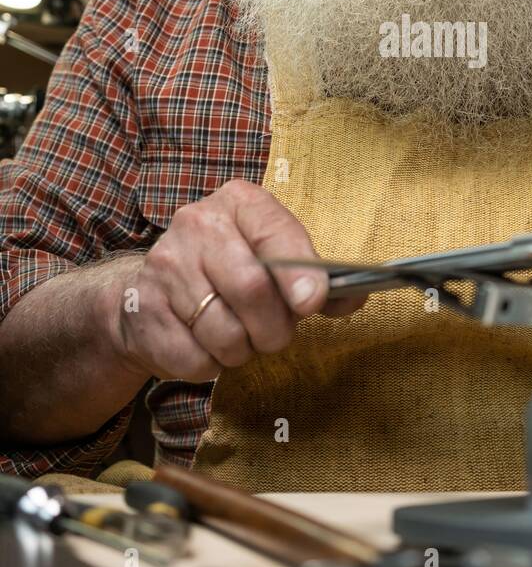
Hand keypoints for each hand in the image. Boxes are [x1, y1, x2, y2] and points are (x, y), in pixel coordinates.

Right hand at [109, 180, 361, 381]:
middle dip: (275, 328)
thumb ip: (314, 277)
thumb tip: (352, 298)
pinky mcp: (143, 310)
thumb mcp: (271, 257)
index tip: (311, 302)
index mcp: (239, 202)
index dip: (299, 271)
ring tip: (238, 337)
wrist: (148, 291)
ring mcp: (165, 266)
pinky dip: (212, 364)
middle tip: (275, 336)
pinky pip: (196, 358)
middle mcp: (197, 224)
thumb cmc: (228, 271)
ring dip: (243, 350)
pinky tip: (205, 344)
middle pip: (251, 288)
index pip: (274, 232)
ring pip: (224, 332)